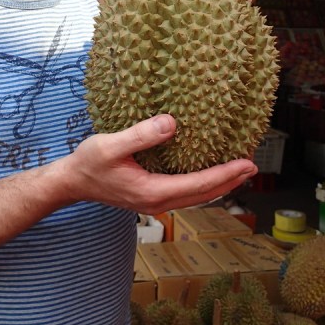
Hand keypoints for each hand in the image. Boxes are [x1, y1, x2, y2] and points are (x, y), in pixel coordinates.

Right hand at [68, 114, 256, 213]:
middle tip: (253, 166)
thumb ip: (141, 135)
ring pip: (196, 196)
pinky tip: (209, 173)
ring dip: (219, 184)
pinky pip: (186, 193)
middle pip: (203, 195)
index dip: (225, 174)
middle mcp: (157, 201)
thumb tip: (171, 123)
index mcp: (151, 192)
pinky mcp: (152, 196)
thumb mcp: (110, 145)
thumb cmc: (88, 163)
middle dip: (229, 181)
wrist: (72, 182)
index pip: (198, 185)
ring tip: (238, 170)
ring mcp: (155, 202)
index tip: (247, 164)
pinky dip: (203, 184)